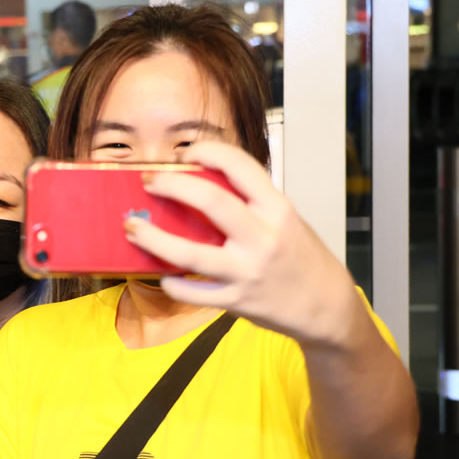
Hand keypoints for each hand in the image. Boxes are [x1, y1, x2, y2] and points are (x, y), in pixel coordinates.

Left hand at [123, 141, 359, 347]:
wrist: (326, 306)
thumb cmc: (301, 257)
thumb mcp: (286, 220)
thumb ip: (252, 204)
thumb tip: (202, 183)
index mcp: (278, 210)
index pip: (241, 167)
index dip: (210, 152)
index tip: (187, 152)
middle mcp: (263, 238)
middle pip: (212, 203)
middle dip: (174, 186)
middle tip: (149, 181)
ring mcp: (247, 271)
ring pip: (191, 254)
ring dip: (155, 239)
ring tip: (132, 227)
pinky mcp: (236, 300)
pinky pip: (194, 292)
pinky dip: (173, 283)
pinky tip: (161, 273)